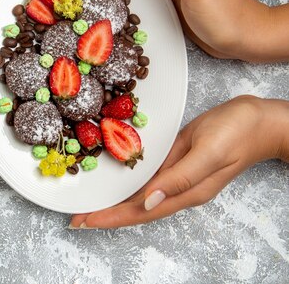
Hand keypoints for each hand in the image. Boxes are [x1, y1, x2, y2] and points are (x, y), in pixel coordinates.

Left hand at [69, 95, 288, 228]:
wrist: (261, 119)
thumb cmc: (238, 132)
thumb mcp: (208, 152)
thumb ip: (179, 178)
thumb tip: (148, 201)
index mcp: (186, 191)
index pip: (140, 212)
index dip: (111, 217)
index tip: (84, 220)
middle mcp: (179, 188)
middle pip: (136, 209)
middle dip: (106, 214)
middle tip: (77, 217)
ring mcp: (178, 176)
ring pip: (140, 196)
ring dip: (114, 202)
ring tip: (89, 205)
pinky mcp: (178, 161)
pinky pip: (148, 179)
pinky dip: (128, 184)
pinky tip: (116, 183)